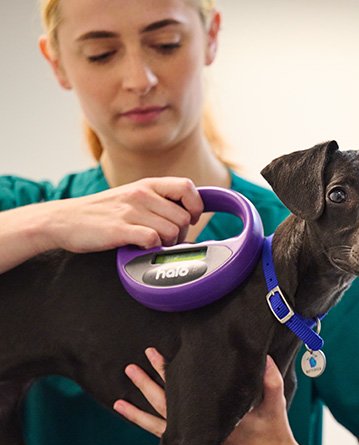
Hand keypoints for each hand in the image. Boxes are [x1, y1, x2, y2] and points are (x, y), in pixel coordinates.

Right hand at [47, 177, 203, 251]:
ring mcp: (130, 211)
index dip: (195, 206)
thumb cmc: (103, 212)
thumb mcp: (133, 197)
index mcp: (147, 185)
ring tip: (152, 244)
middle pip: (183, 217)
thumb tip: (190, 215)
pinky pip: (153, 240)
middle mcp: (141, 194)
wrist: (63, 220)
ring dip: (167, 243)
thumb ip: (158, 201)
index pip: (187, 187)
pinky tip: (140, 247)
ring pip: (172, 230)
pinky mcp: (119, 229)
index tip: (191, 219)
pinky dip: (151, 248)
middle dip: (182, 234)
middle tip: (167, 240)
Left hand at [114, 348, 302, 444]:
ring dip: (139, 413)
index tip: (154, 354)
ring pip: (161, 427)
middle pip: (166, 407)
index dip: (168, 372)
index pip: (185, 393)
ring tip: (118, 402)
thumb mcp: (275, 405)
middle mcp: (201, 435)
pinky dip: (152, 429)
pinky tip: (139, 421)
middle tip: (130, 367)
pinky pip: (168, 439)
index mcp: (216, 421)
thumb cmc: (276, 435)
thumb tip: (261, 356)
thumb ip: (270, 380)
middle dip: (147, 385)